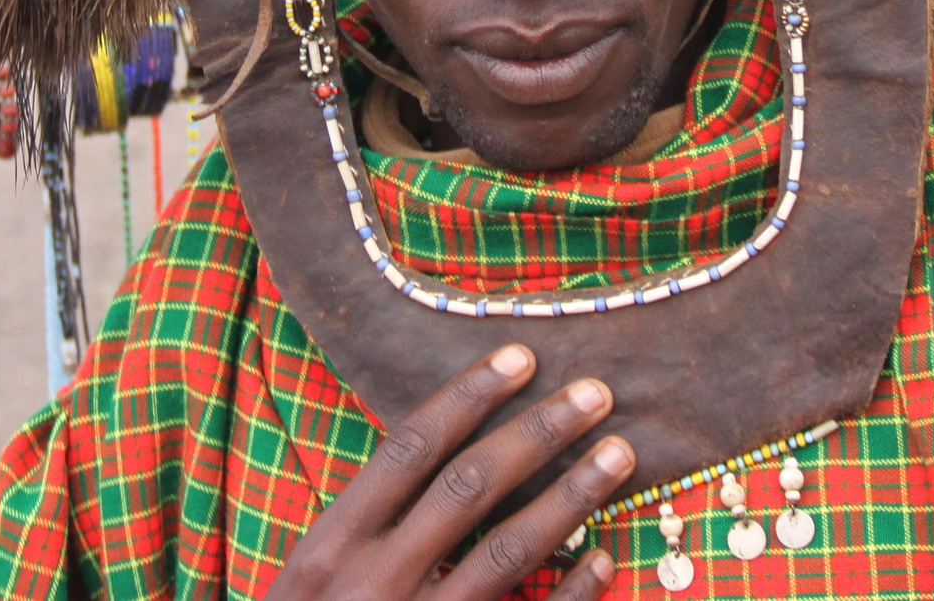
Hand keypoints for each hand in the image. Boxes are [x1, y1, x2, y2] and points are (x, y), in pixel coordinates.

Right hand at [270, 343, 630, 598]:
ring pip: (509, 551)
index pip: (408, 449)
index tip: (521, 356)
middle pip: (469, 488)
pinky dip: (570, 593)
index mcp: (330, 548)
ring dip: (571, 498)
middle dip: (538, 433)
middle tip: (597, 394)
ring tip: (619, 457)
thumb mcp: (314, 582)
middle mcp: (373, 582)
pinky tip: (605, 561)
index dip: (468, 397)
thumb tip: (449, 452)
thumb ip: (369, 526)